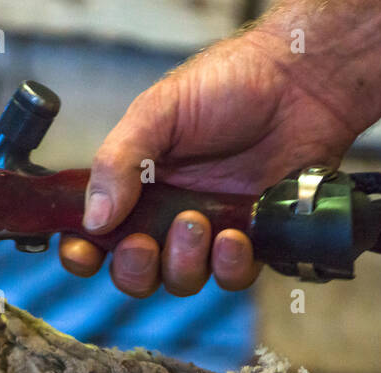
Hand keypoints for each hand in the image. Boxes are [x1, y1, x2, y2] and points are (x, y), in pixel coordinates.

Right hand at [59, 26, 365, 297]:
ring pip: (182, 281)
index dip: (83, 253)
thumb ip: (119, 162)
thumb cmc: (227, 85)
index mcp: (135, 185)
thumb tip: (91, 220)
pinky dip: (229, 266)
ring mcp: (210, 232)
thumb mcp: (158, 112)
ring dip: (182, 263)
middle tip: (143, 243)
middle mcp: (168, 215)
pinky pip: (232, 278)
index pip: (96, 234)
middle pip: (137, 273)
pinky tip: (233, 236)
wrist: (300, 83)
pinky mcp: (253, 241)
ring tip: (196, 223)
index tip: (81, 252)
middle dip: (134, 268)